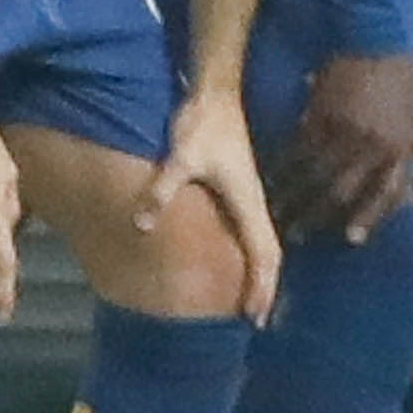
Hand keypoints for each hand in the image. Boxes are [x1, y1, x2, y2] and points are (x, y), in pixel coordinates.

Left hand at [140, 87, 284, 322]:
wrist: (214, 93)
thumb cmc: (203, 125)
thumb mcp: (181, 157)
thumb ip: (163, 190)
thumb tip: (143, 225)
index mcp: (248, 201)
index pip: (264, 253)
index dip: (261, 286)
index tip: (255, 316)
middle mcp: (253, 202)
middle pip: (269, 253)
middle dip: (264, 287)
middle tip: (255, 320)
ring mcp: (247, 196)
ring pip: (261, 243)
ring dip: (258, 272)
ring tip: (248, 300)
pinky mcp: (237, 189)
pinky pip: (249, 231)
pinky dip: (247, 254)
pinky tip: (233, 262)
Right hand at [283, 51, 412, 242]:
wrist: (375, 38)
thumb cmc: (401, 80)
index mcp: (401, 147)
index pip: (386, 192)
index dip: (370, 217)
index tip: (351, 240)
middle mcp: (375, 144)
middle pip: (344, 191)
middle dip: (318, 217)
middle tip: (298, 236)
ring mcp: (347, 130)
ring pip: (316, 174)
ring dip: (294, 197)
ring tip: (275, 213)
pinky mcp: (322, 114)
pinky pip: (300, 147)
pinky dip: (283, 165)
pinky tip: (268, 177)